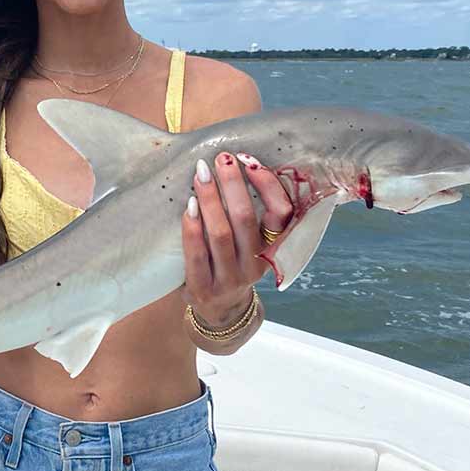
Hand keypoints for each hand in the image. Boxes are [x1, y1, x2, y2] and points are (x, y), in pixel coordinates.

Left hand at [181, 151, 292, 325]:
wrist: (219, 311)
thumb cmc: (232, 265)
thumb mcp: (250, 245)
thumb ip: (249, 215)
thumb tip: (236, 164)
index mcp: (271, 250)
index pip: (281, 216)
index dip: (268, 186)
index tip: (250, 161)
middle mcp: (254, 265)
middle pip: (246, 219)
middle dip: (233, 184)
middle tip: (221, 158)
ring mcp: (229, 280)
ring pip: (221, 234)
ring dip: (210, 200)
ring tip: (201, 175)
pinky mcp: (203, 288)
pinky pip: (197, 253)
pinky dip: (192, 227)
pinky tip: (188, 206)